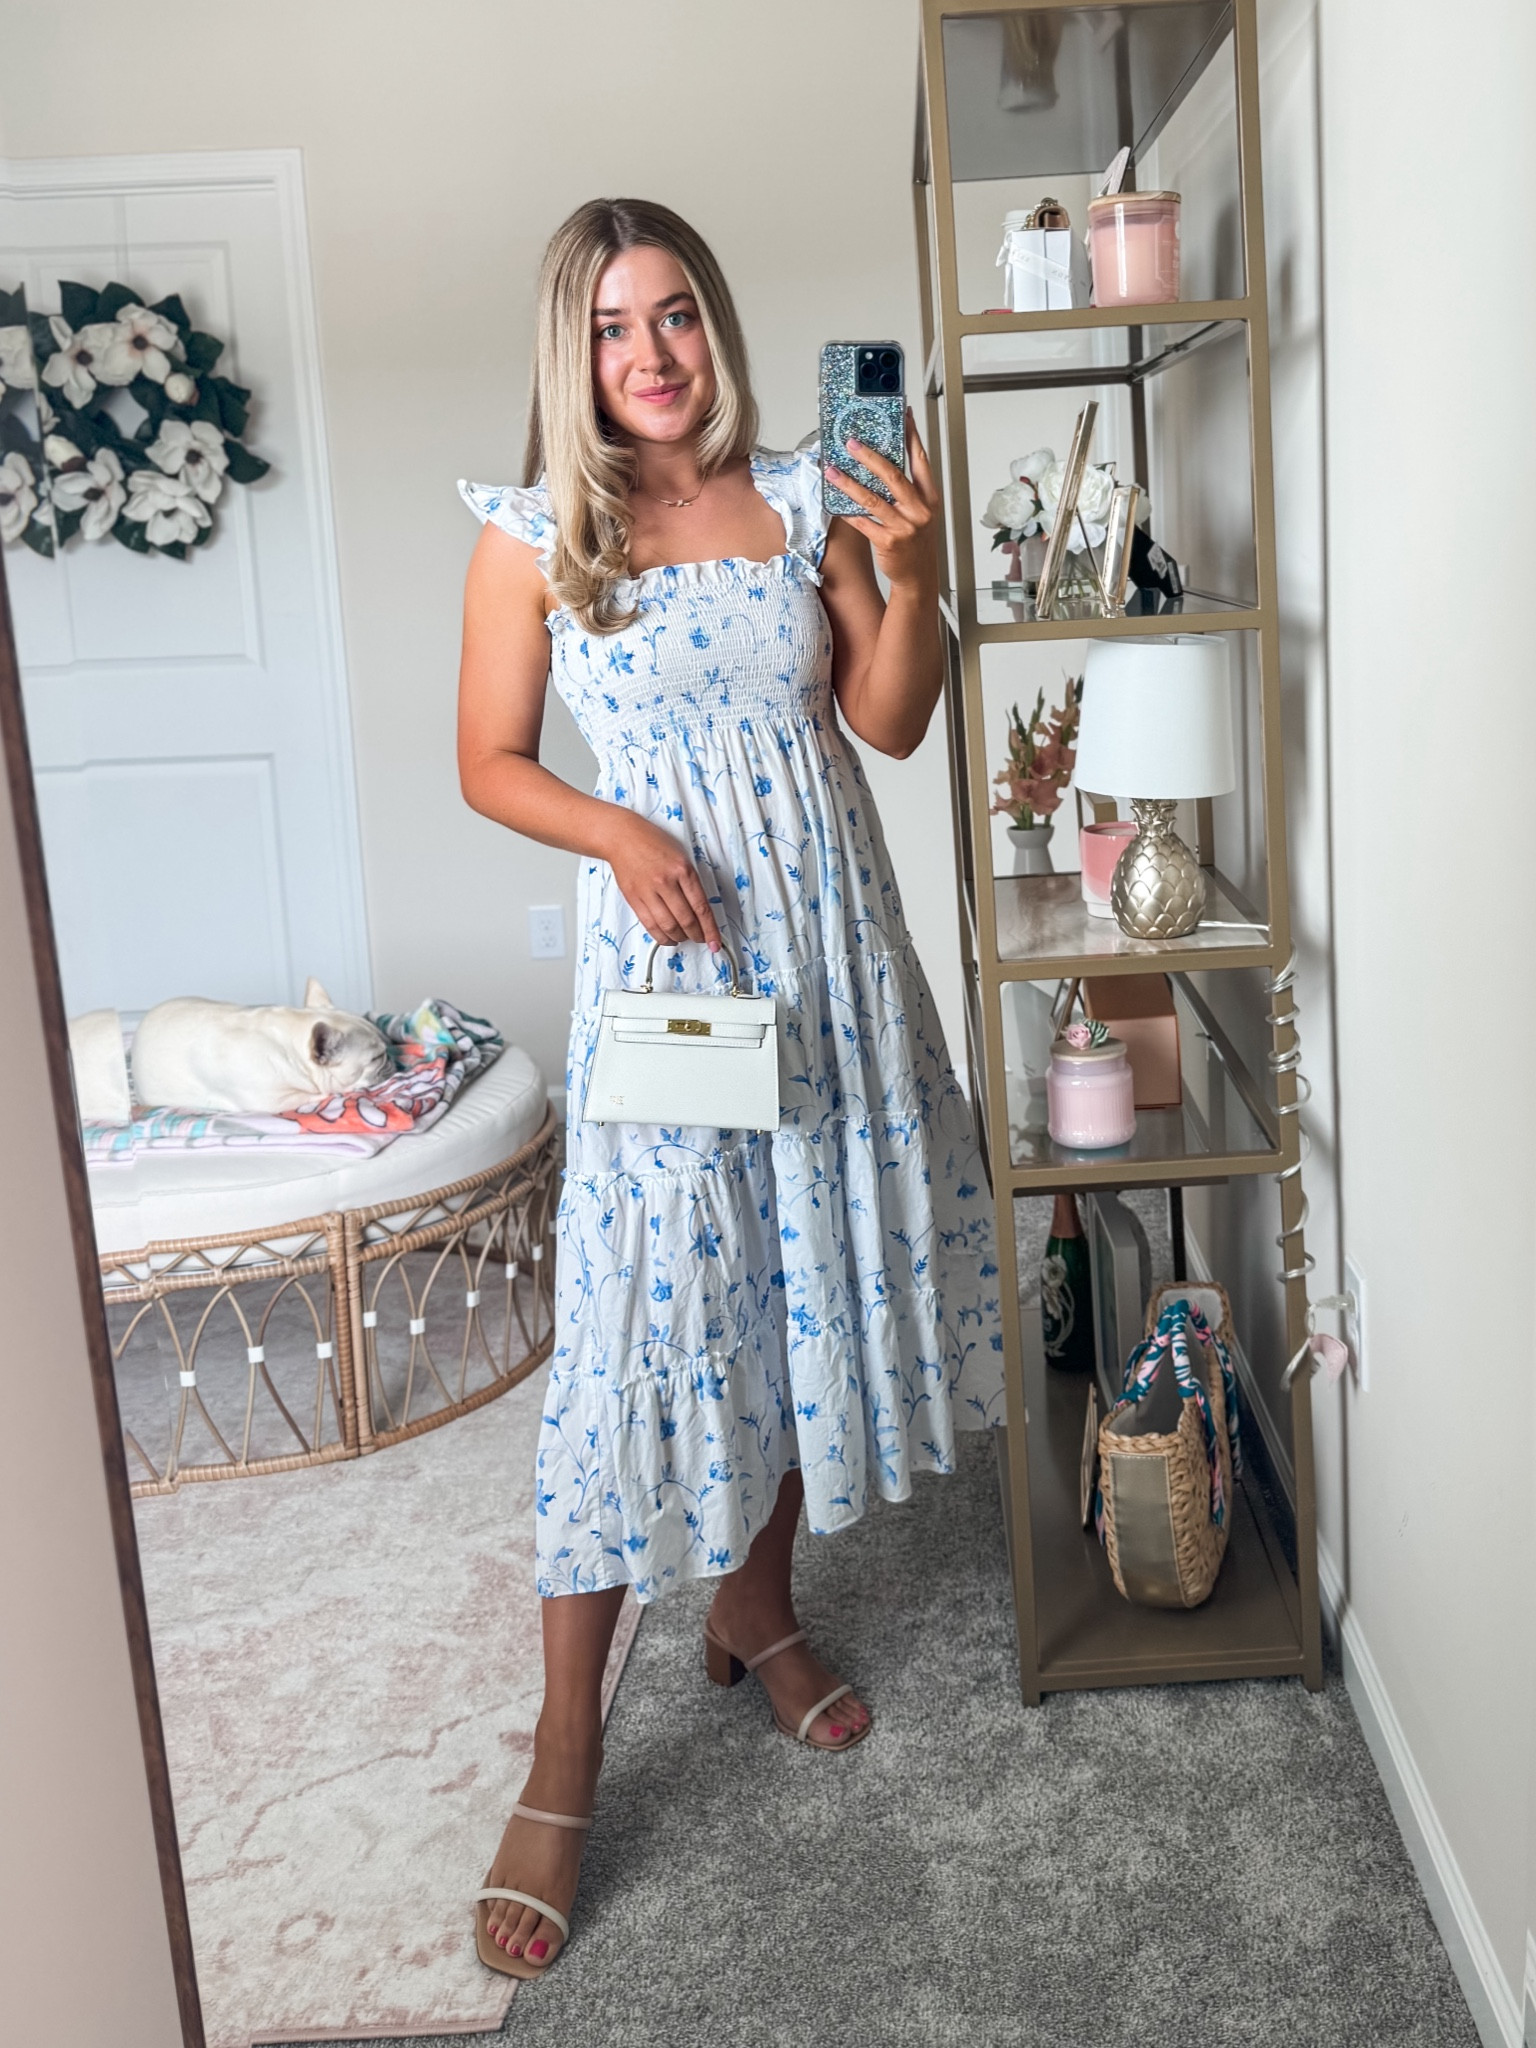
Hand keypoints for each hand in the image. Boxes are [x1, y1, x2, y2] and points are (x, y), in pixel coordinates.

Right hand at [603, 809, 721, 950]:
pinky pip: (650, 925)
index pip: (701, 907)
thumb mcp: (681, 857)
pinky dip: (662, 936)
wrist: (623, 837)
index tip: (715, 942)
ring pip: (669, 926)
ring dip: (680, 938)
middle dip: (697, 935)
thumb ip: (691, 882)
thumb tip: (701, 910)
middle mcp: (666, 881)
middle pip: (686, 920)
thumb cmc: (653, 844)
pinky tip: (668, 938)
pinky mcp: (634, 898)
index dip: (710, 929)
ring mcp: (648, 891)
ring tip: (684, 938)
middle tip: (701, 939)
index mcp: (683, 870)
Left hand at [824, 409, 939, 593]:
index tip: (902, 416)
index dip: (911, 436)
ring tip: (833, 471)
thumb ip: (909, 489)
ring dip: (849, 483)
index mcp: (930, 498)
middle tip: (852, 443)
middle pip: (893, 476)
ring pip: (873, 499)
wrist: (919, 577)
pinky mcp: (888, 542)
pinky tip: (836, 502)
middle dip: (870, 457)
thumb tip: (882, 462)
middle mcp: (919, 511)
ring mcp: (904, 527)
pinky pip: (863, 522)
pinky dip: (849, 512)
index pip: (920, 460)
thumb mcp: (921, 512)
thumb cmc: (917, 542)